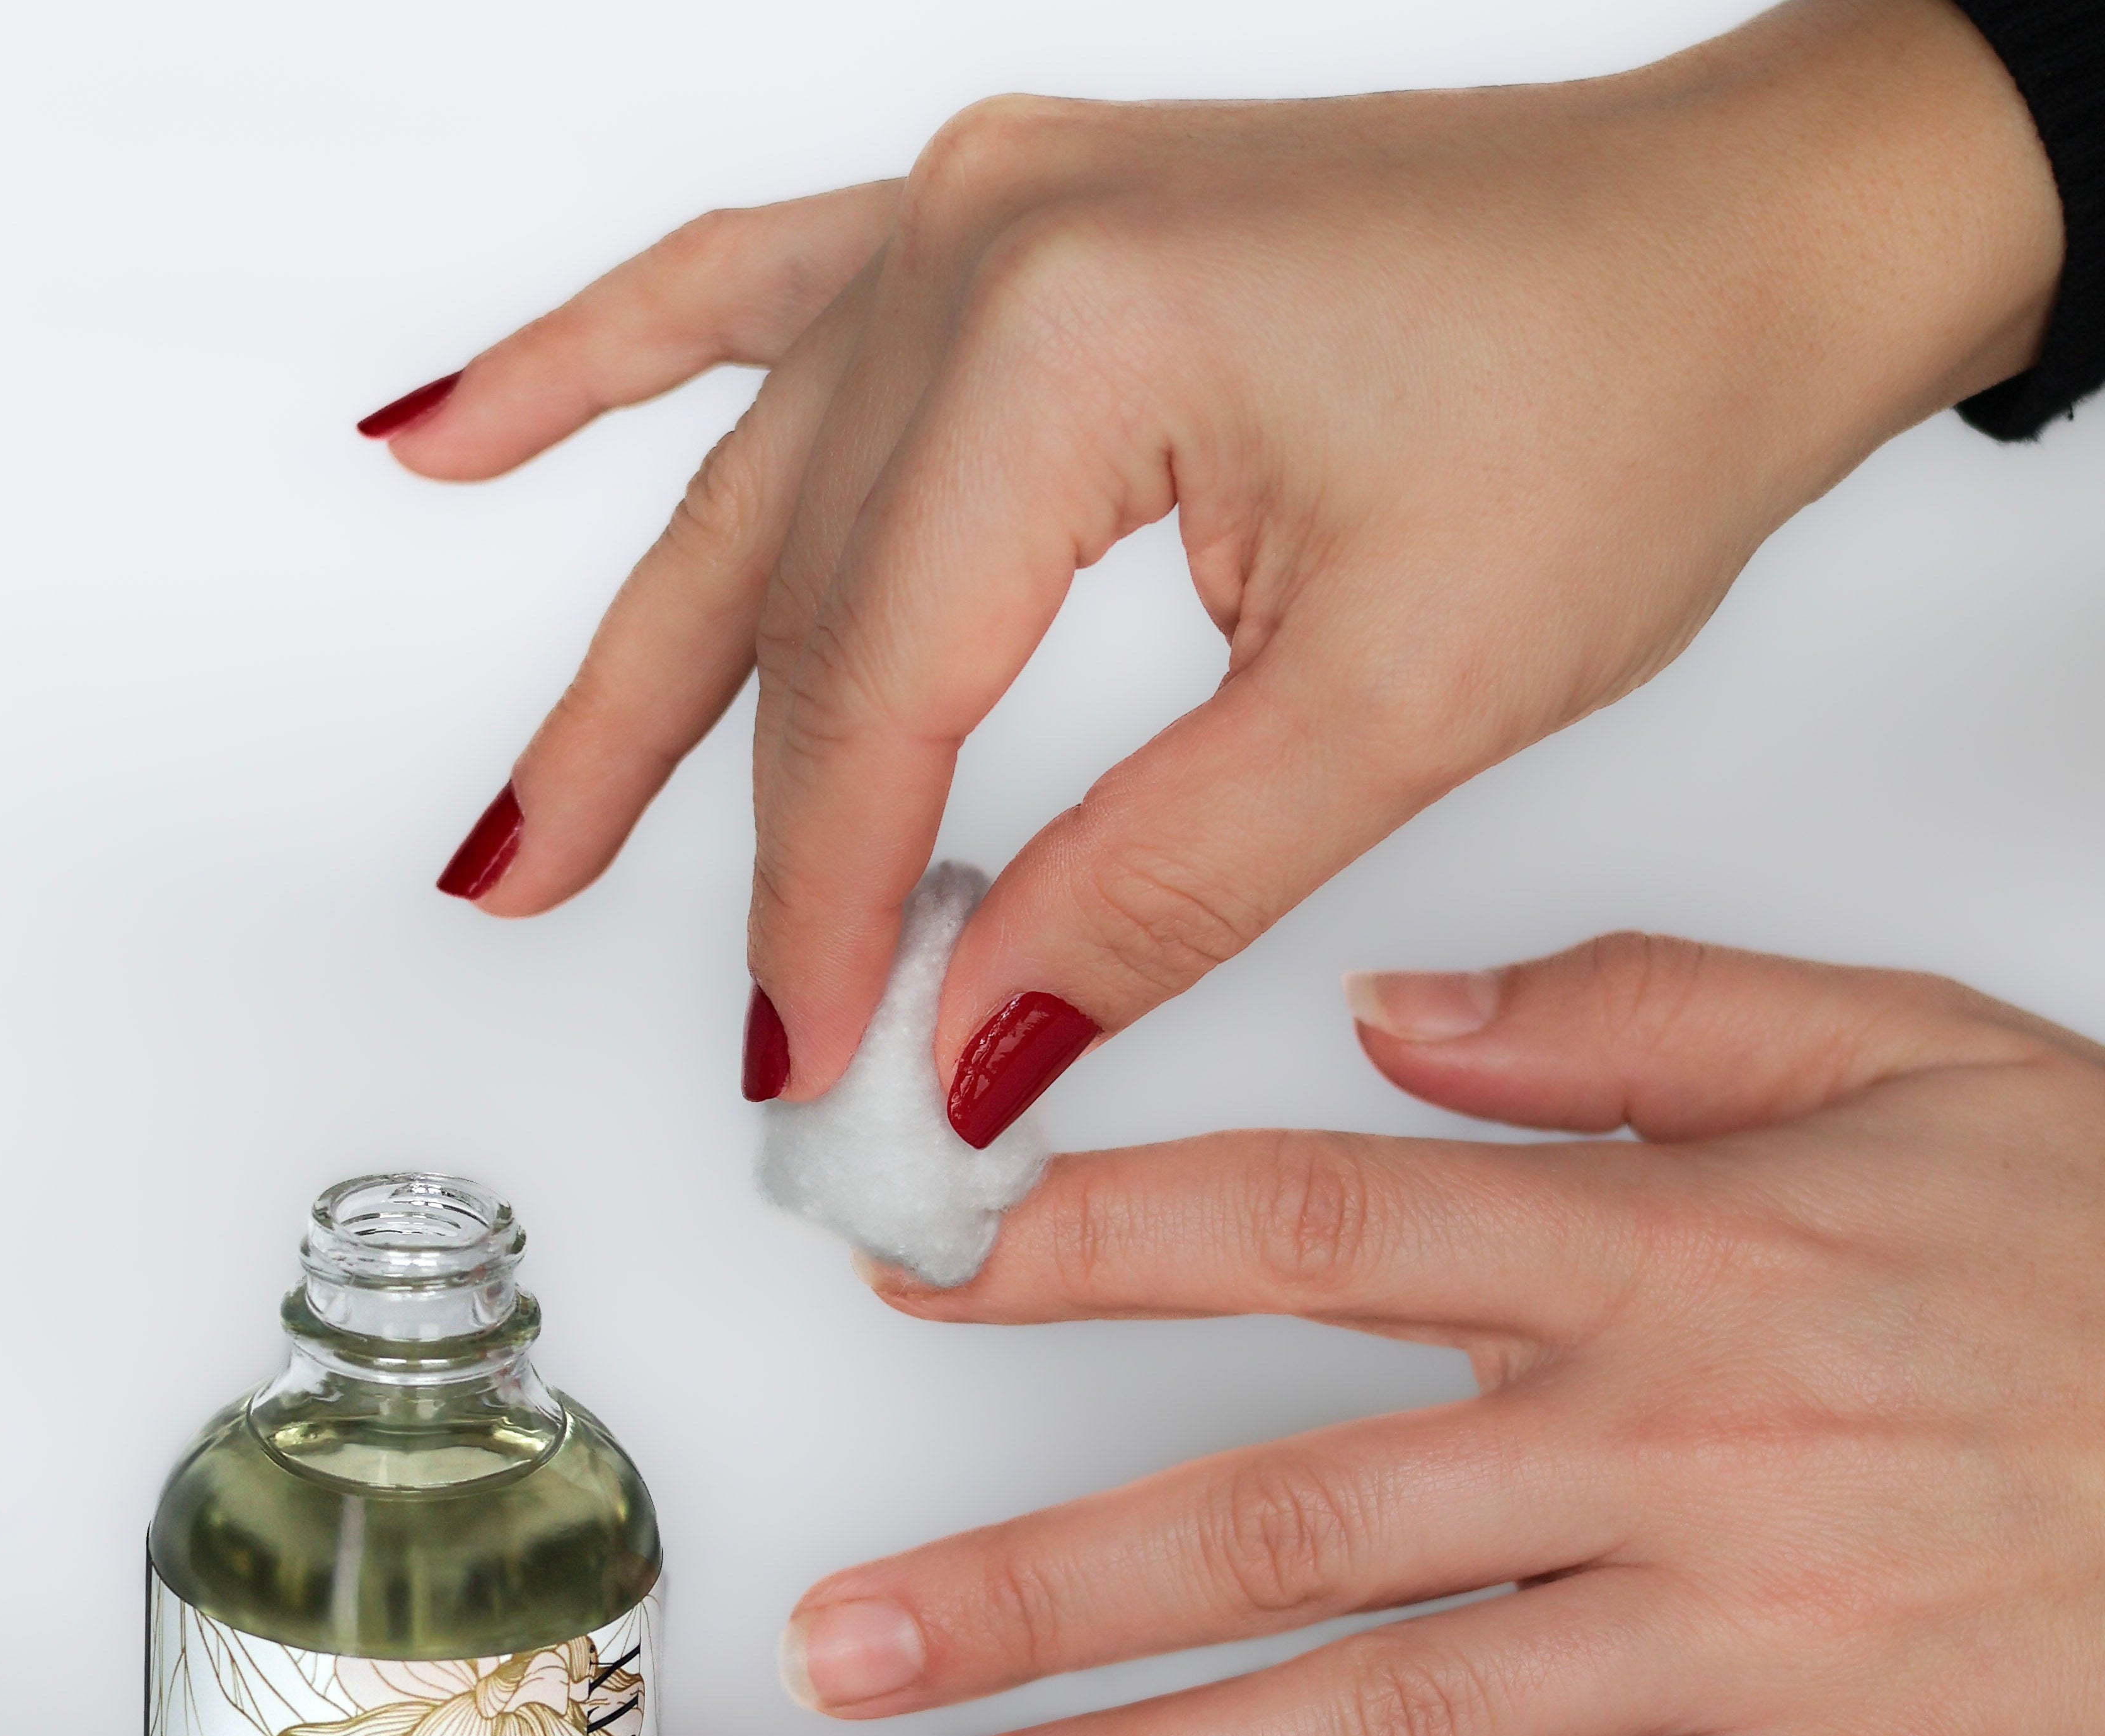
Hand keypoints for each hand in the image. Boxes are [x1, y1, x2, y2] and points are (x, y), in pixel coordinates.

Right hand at [373, 0, 2056, 1136]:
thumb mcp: (1395, 699)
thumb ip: (1149, 886)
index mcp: (1067, 332)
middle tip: (722, 1041)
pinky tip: (448, 442)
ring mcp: (968, 212)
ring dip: (624, 680)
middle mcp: (977, 235)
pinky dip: (596, 372)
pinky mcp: (993, 229)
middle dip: (757, 854)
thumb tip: (971, 1047)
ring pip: (740, 494)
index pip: (878, 696)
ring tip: (507, 847)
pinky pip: (738, 298)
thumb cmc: (1630, 393)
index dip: (829, 913)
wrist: (1742, 237)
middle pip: (796, 614)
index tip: (813, 1069)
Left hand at [776, 935, 2104, 1735]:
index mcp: (1664, 1248)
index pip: (1307, 1225)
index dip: (1085, 1243)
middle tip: (850, 1641)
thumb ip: (1636, 1016)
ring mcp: (1744, 1636)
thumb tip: (1395, 1017)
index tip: (920, 1262)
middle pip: (1285, 1514)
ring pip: (1388, 1713)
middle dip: (1038, 1582)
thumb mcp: (1906, 1048)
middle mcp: (1669, 1444)